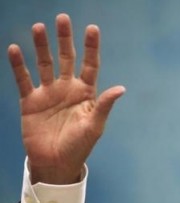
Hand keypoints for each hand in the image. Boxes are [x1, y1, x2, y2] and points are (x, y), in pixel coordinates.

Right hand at [8, 13, 124, 183]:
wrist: (56, 163)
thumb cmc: (80, 146)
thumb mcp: (94, 126)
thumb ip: (103, 105)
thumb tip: (121, 88)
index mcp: (86, 93)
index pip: (90, 64)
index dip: (91, 47)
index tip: (92, 28)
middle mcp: (67, 88)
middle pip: (66, 58)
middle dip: (64, 39)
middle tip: (62, 18)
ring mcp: (48, 93)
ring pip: (44, 64)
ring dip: (41, 46)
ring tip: (38, 27)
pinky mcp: (30, 101)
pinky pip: (24, 79)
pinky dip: (18, 65)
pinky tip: (15, 49)